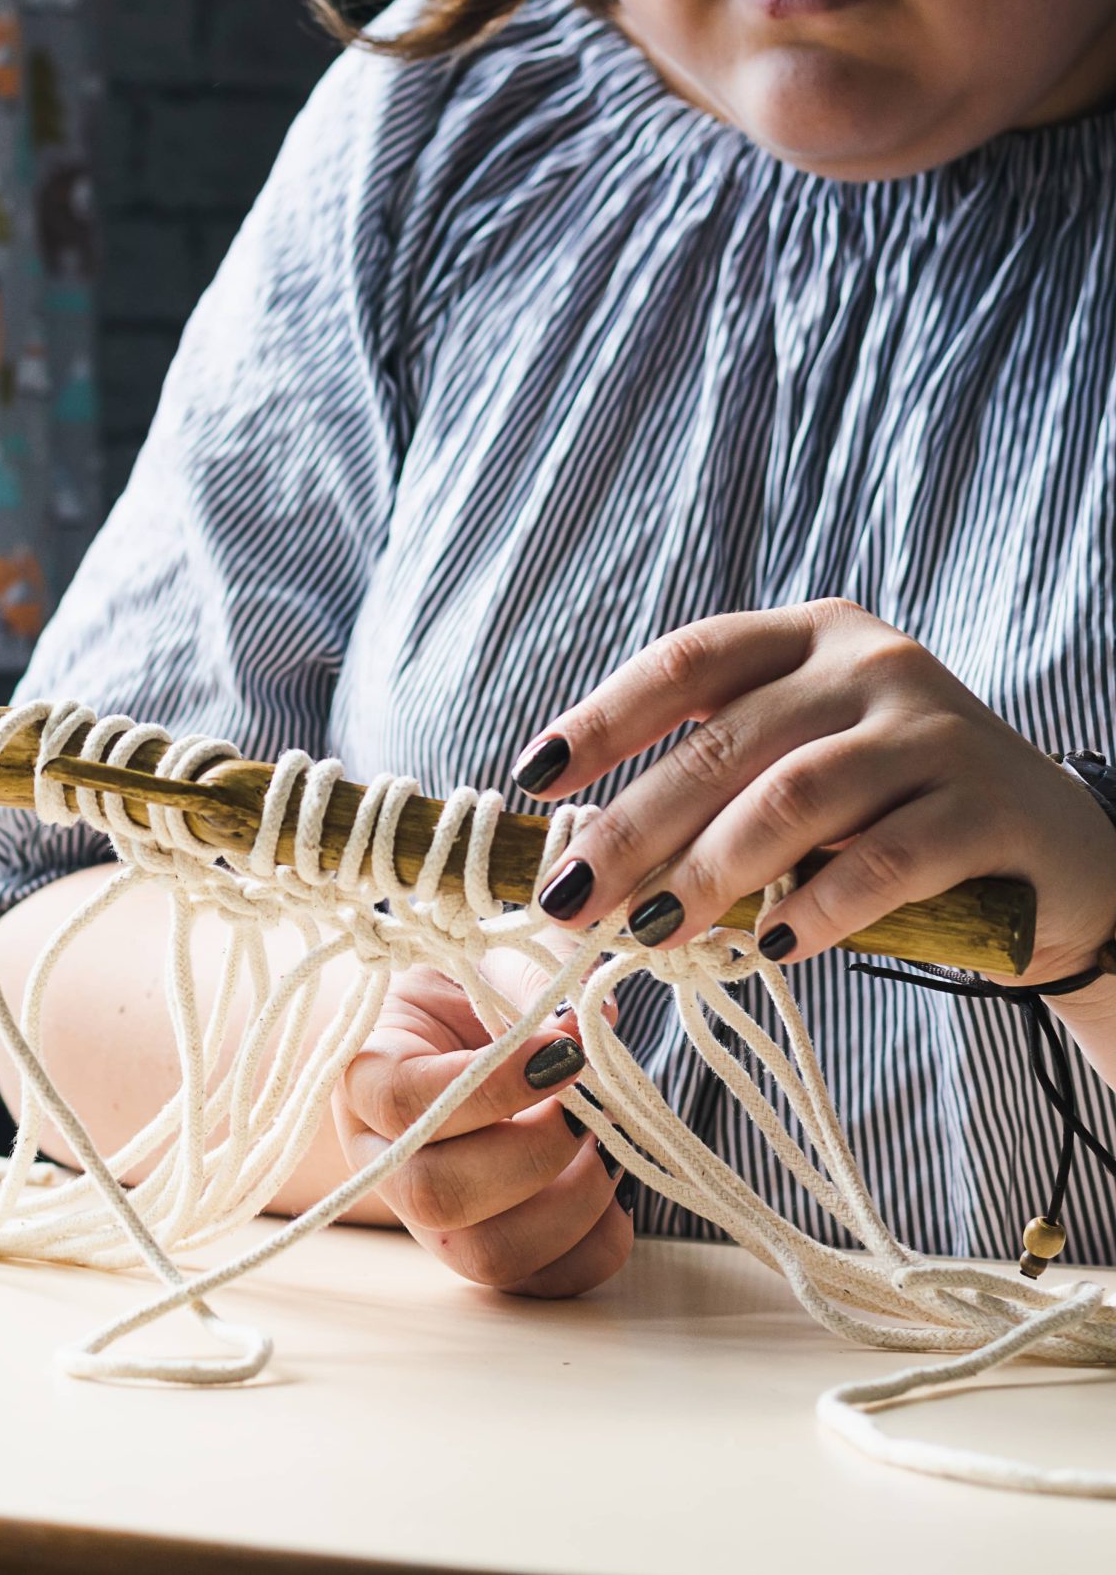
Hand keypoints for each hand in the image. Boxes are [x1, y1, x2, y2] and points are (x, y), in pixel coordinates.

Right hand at [333, 966, 631, 1295]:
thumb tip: (584, 1025)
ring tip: (604, 1142)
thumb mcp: (490, 960)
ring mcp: (429, 1220)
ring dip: (572, 1202)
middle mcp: (382, 1160)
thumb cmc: (472, 996)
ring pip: (486, 1255)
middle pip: (436, 1194)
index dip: (491, 1084)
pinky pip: (542, 1283)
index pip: (402, 1101)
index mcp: (364, 1077)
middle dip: (536, 1152)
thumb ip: (532, 977)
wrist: (461, 1040)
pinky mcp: (485, 1252)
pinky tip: (606, 1178)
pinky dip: (596, 1239)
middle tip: (589, 1104)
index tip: (565, 1049)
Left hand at [513, 600, 1115, 983]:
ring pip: (792, 799)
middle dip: (631, 828)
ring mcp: (933, 731)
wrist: (1055, 854)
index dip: (602, 718)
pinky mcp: (985, 809)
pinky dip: (813, 909)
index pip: (686, 662)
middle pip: (723, 745)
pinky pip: (880, 862)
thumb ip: (713, 787)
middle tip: (569, 897)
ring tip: (651, 933)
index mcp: (809, 637)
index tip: (531, 777)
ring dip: (709, 874)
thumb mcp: (797, 771)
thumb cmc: (887, 814)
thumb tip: (579, 859)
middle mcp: (871, 665)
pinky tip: (771, 949)